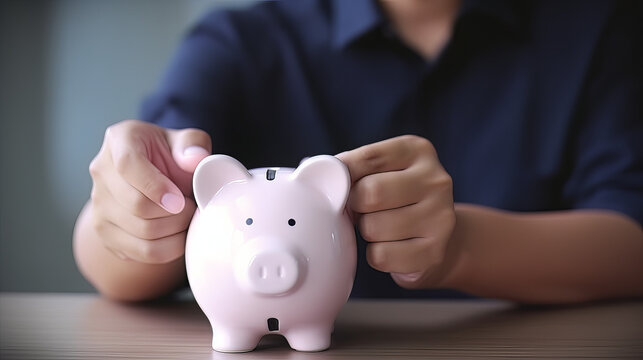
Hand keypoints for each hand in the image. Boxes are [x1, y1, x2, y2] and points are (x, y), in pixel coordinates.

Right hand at [88, 119, 210, 263]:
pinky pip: (142, 252)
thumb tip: (195, 159)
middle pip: (135, 205)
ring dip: (175, 230)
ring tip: (186, 217)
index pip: (128, 166)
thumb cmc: (171, 156)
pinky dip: (169, 248)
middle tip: (192, 207)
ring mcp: (99, 206)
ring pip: (141, 232)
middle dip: (175, 212)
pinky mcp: (106, 234)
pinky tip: (178, 233)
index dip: (156, 186)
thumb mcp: (185, 141)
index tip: (180, 200)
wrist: (154, 179)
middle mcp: (101, 172)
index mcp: (119, 140)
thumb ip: (193, 144)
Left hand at [336, 135, 455, 288]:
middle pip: (370, 193)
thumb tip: (312, 171)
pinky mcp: (434, 252)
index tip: (341, 185)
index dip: (344, 176)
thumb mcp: (379, 171)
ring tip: (381, 227)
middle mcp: (436, 180)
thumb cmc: (396, 200)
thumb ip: (350, 167)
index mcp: (417, 151)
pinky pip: (380, 256)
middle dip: (356, 206)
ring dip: (366, 232)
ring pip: (373, 228)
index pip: (367, 158)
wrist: (438, 238)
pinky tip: (391, 247)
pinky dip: (376, 255)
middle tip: (364, 210)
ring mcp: (440, 217)